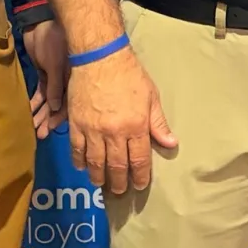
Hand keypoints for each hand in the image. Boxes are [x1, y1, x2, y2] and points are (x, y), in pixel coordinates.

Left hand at [23, 21, 69, 138]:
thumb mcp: (56, 65)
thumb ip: (56, 87)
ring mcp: (56, 77)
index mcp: (76, 79)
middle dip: (50, 119)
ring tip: (33, 127)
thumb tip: (56, 109)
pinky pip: (41, 91)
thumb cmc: (54, 42)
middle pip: (60, 105)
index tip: (51, 130)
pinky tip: (29, 111)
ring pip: (49, 100)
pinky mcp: (45, 73)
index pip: (71, 103)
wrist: (41, 22)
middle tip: (40, 134)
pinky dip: (35, 101)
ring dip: (41, 113)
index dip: (61, 118)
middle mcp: (69, 81)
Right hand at [67, 46, 176, 194]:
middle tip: (120, 190)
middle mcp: (114, 133)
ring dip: (99, 177)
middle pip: (117, 166)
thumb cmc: (129, 75)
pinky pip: (77, 150)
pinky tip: (83, 167)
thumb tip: (171, 143)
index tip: (140, 185)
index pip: (139, 160)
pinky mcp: (76, 124)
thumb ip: (158, 123)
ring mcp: (93, 130)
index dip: (140, 176)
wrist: (99, 58)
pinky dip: (79, 162)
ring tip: (102, 184)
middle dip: (119, 182)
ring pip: (95, 163)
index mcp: (136, 126)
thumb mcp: (151, 96)